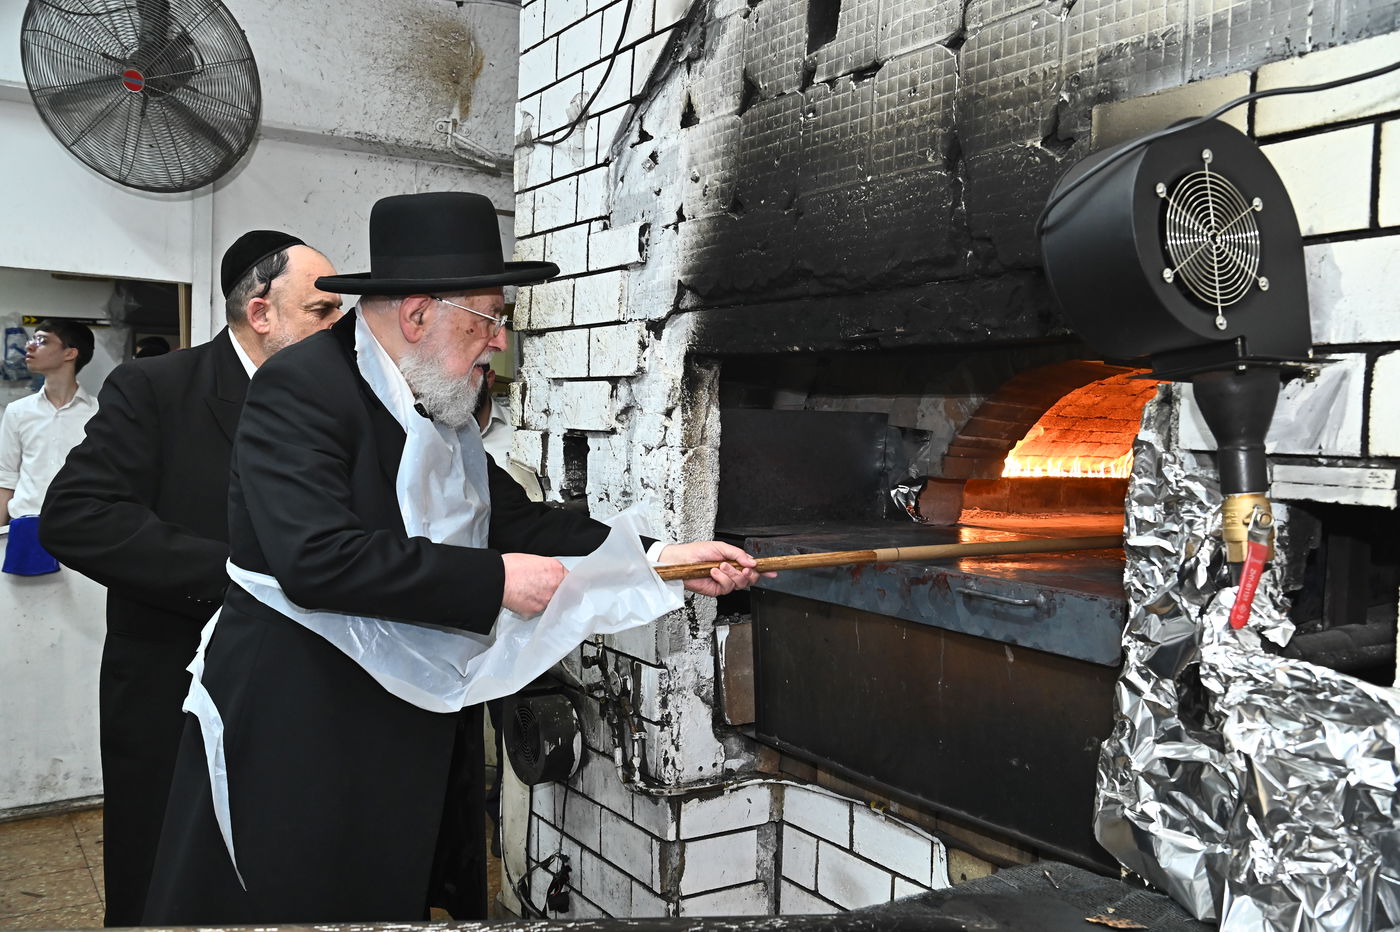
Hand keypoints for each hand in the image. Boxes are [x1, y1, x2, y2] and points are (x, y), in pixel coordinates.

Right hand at [500, 552, 567, 615]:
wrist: (498, 579)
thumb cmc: (511, 567)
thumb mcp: (535, 560)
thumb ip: (548, 569)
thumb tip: (548, 575)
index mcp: (556, 570)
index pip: (570, 580)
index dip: (564, 582)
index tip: (562, 585)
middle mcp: (554, 586)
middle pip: (562, 593)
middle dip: (554, 591)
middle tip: (542, 588)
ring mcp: (546, 600)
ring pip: (550, 603)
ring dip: (543, 599)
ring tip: (529, 592)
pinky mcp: (536, 611)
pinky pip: (537, 610)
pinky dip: (532, 606)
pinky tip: (523, 599)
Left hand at [657, 540, 774, 596]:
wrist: (682, 560)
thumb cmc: (697, 552)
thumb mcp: (720, 547)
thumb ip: (738, 554)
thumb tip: (752, 561)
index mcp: (734, 561)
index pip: (752, 567)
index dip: (764, 571)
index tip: (773, 571)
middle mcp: (731, 573)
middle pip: (750, 579)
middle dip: (749, 574)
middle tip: (744, 569)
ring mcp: (725, 582)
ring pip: (740, 583)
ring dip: (732, 574)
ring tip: (721, 566)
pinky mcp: (717, 590)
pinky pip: (727, 587)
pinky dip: (721, 578)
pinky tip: (714, 572)